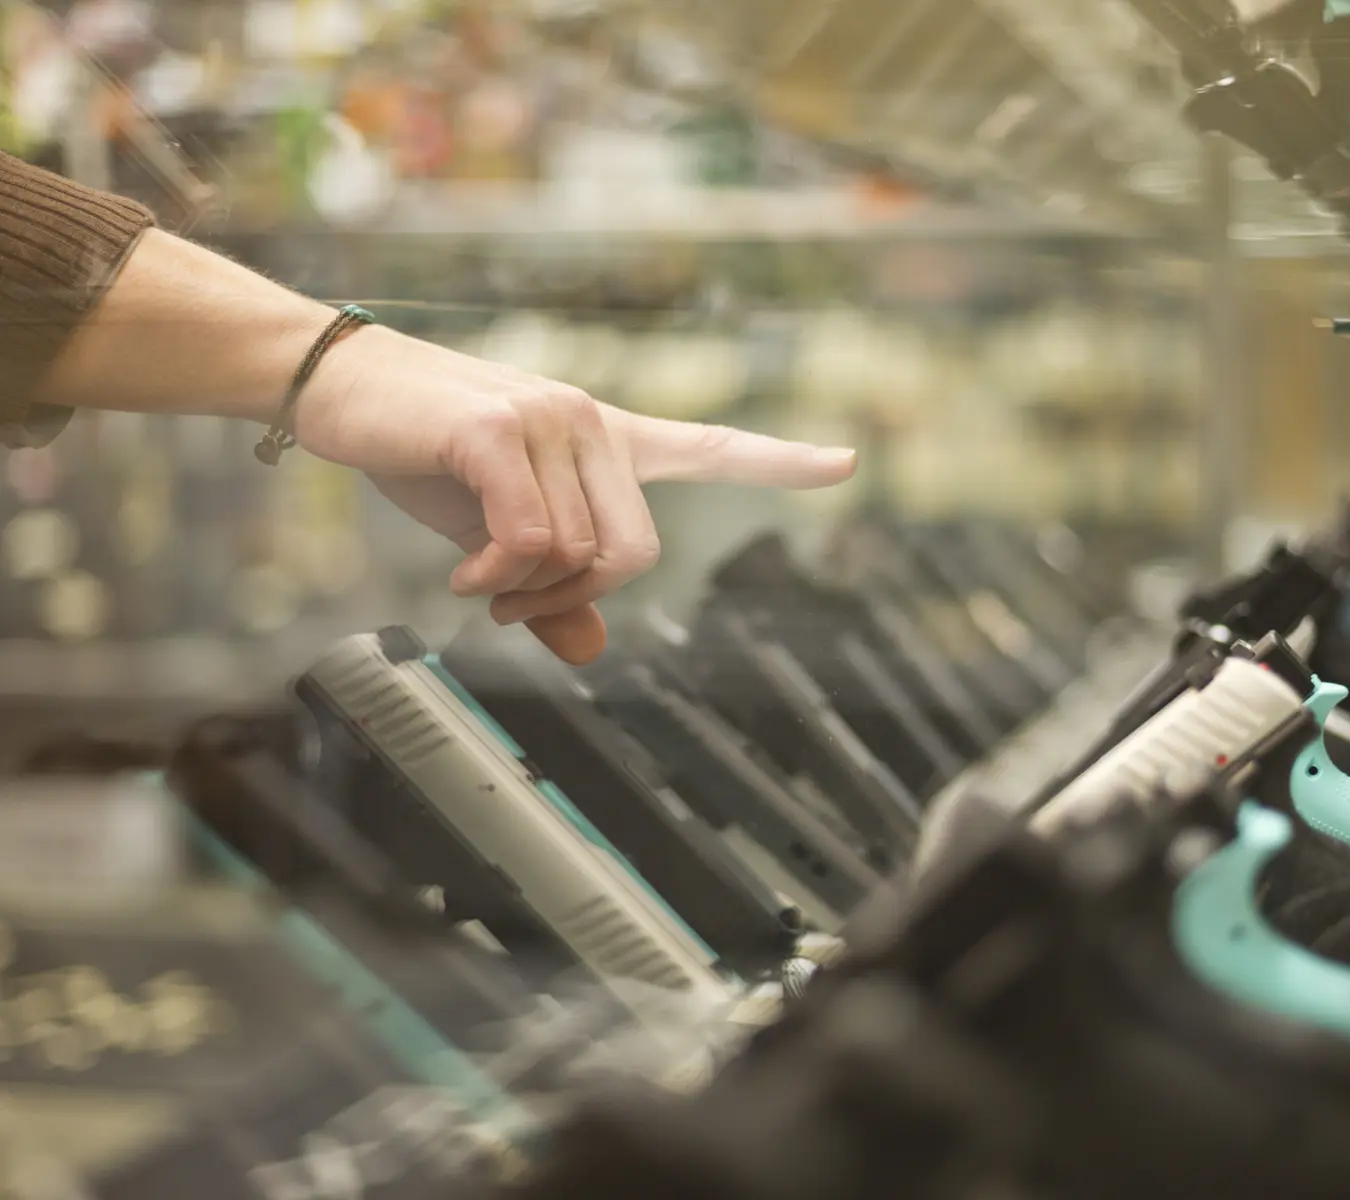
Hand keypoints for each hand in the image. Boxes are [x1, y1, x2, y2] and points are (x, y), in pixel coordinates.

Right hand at [291, 325, 856, 662]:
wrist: (336, 386)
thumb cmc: (420, 452)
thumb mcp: (491, 534)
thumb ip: (549, 586)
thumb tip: (590, 648)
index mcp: (603, 439)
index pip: (707, 447)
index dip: (779, 461)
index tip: (846, 462)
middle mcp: (590, 420)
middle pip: (635, 553)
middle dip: (578, 598)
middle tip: (517, 607)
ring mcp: (549, 419)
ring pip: (576, 555)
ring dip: (523, 593)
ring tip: (476, 577)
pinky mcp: (498, 430)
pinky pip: (530, 541)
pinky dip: (497, 579)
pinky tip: (464, 574)